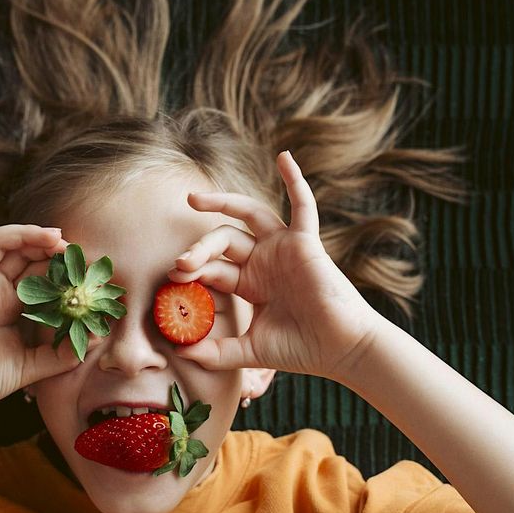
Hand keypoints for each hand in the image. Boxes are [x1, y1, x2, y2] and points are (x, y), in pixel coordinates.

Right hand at [0, 188, 93, 426]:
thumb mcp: (32, 367)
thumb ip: (62, 353)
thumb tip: (97, 335)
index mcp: (12, 305)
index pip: (42, 275)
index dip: (62, 268)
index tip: (87, 267)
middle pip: (25, 255)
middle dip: (50, 247)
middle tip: (74, 247)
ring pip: (0, 243)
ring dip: (25, 234)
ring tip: (51, 235)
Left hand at [166, 150, 383, 381]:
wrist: (340, 350)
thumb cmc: (301, 350)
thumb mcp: (250, 351)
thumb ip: (217, 353)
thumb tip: (180, 354)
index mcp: (250, 283)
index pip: (213, 268)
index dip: (192, 271)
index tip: (172, 281)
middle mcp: (264, 261)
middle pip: (223, 241)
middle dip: (199, 249)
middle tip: (180, 263)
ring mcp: (284, 248)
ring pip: (249, 216)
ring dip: (223, 204)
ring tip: (194, 199)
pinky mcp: (306, 242)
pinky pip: (303, 205)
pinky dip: (295, 180)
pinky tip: (284, 158)